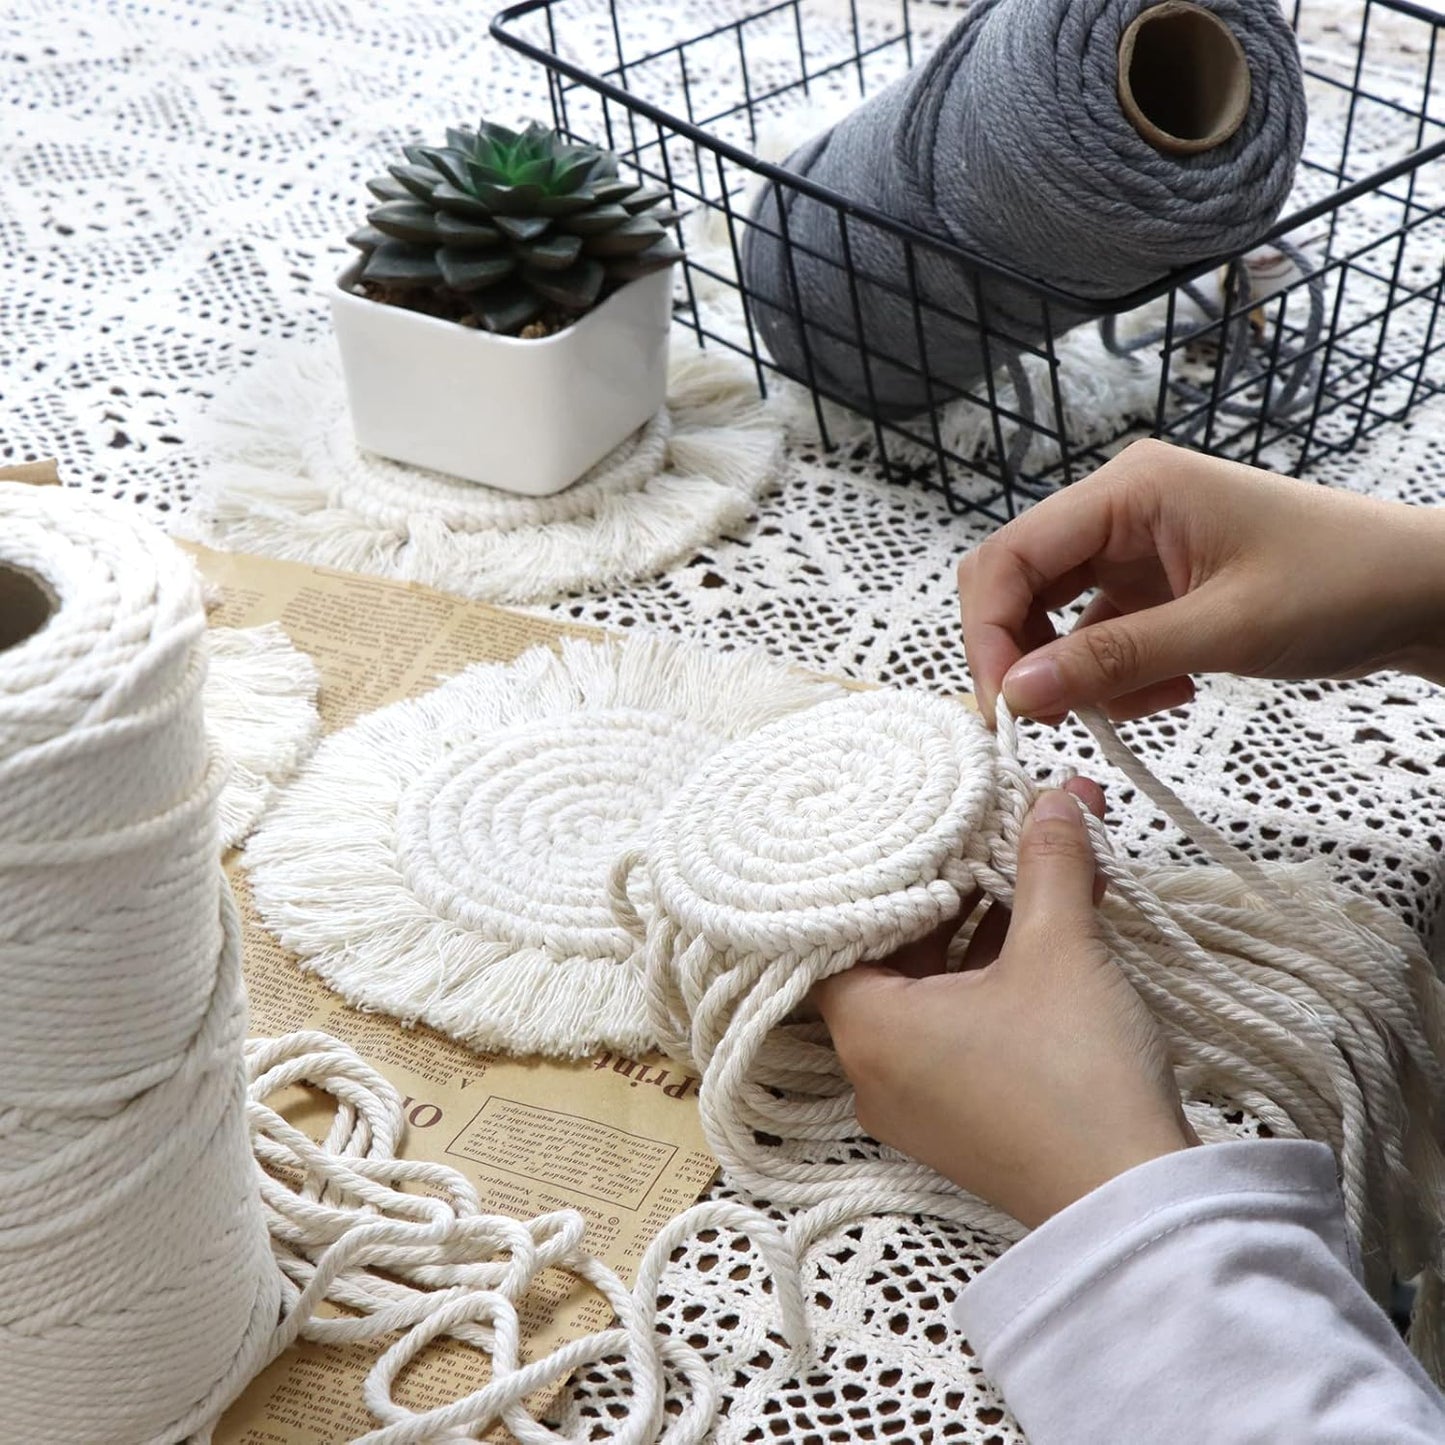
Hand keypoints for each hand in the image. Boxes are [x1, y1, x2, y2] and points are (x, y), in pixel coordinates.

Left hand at [814, 787, 1194, 1228]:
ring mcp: (920, 1102)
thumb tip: (1052, 797)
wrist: (1137, 1207)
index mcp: (866, 1029)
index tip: (917, 831)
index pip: (837, 930)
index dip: (881, 873)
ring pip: (934, 989)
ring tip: (1034, 867)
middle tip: (988, 836)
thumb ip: (1047, 863)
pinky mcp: (965, 1119)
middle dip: (950, 890)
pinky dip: (994, 977)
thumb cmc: (1076, 1079)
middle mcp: (875, 1071)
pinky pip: (962, 1028)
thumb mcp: (1060, 949)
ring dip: (982, 928)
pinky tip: (1047, 926)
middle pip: (892, 954)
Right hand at [957, 439, 1444, 724]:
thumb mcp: (1226, 628)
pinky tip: (1167, 692)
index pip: (1012, 555)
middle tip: (1038, 719)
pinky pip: (1100, 638)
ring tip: (1129, 704)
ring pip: (1056, 618)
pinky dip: (1115, 677)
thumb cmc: (1346, 582)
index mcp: (1131, 489)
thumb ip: (1114, 660)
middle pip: (1020, 584)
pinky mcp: (1154, 587)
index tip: (1002, 705)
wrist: (1425, 592)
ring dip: (1074, 673)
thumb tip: (1020, 693)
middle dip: (1021, 654)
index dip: (988, 631)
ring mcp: (1136, 548)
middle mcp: (1122, 510)